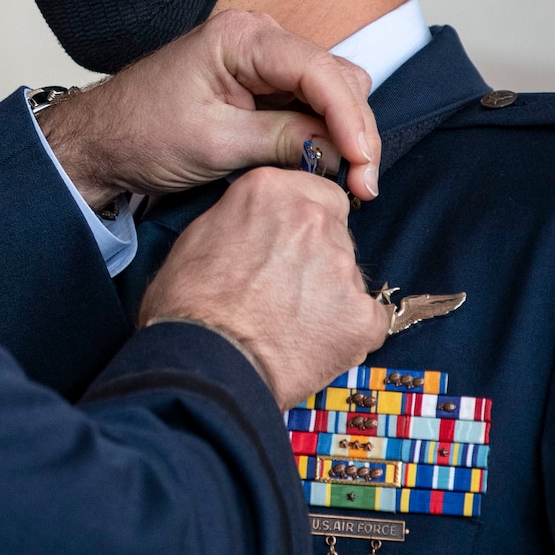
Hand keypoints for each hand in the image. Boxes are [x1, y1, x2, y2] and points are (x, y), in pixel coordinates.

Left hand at [36, 10, 379, 208]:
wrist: (102, 142)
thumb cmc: (141, 135)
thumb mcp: (215, 143)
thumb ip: (284, 141)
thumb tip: (340, 151)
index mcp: (242, 36)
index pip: (320, 71)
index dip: (350, 119)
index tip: (363, 164)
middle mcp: (258, 36)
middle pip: (336, 78)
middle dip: (355, 130)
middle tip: (363, 185)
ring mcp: (261, 58)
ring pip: (330, 92)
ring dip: (344, 135)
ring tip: (349, 182)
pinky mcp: (260, 83)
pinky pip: (309, 104)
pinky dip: (324, 134)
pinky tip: (327, 166)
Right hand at [139, 166, 390, 408]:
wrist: (205, 363)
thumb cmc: (188, 306)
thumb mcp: (198, 236)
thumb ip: (242, 218)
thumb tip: (256, 225)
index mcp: (272, 191)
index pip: (319, 194)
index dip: (307, 222)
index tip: (293, 245)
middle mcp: (313, 219)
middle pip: (335, 232)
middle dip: (317, 257)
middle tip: (285, 290)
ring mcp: (342, 266)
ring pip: (348, 275)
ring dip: (328, 295)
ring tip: (291, 324)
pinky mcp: (361, 315)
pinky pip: (366, 320)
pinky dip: (346, 333)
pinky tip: (312, 345)